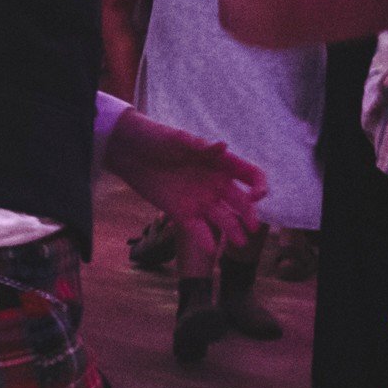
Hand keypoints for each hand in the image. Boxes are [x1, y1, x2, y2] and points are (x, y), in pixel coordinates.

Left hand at [107, 110, 265, 255]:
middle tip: (251, 227)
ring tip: (239, 243)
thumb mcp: (177, 139)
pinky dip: (205, 239)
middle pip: (240, 202)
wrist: (129, 152)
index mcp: (221, 163)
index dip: (258, 185)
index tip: (256, 196)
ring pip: (223, 218)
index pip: (250, 175)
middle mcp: (215, 184)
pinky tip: (211, 250)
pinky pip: (198, 229)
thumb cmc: (156, 138)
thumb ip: (200, 146)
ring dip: (233, 230)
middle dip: (248, 214)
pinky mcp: (182, 213)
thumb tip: (223, 145)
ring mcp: (200, 200)